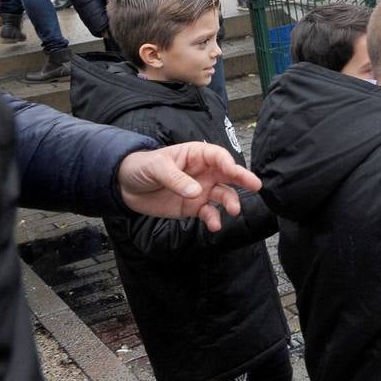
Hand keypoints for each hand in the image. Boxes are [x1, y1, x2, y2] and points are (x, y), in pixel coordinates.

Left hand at [117, 143, 261, 231]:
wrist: (124, 186)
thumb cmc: (141, 167)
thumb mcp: (156, 168)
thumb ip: (176, 179)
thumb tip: (196, 192)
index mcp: (196, 155)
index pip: (218, 156)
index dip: (228, 163)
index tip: (234, 171)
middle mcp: (204, 172)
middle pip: (228, 174)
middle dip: (243, 179)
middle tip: (256, 186)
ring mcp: (201, 190)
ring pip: (223, 195)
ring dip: (230, 202)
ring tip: (233, 211)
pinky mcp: (193, 207)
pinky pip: (209, 212)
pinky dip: (213, 219)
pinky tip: (214, 225)